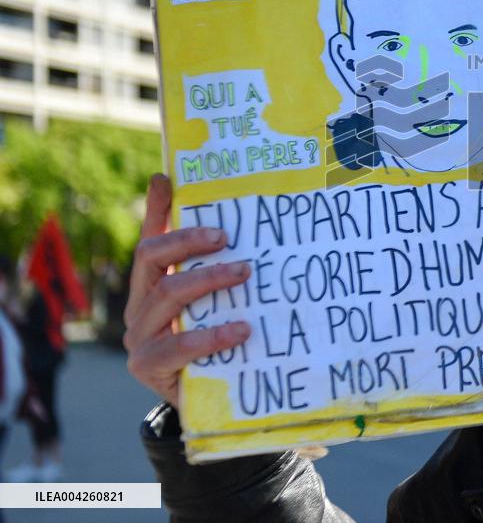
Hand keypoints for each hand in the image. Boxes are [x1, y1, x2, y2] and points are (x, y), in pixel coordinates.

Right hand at [124, 174, 250, 408]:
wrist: (207, 402)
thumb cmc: (215, 341)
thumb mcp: (220, 302)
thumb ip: (221, 268)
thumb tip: (237, 228)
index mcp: (152, 284)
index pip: (151, 237)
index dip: (155, 207)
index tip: (167, 178)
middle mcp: (139, 305)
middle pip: (151, 257)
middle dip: (188, 241)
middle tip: (226, 238)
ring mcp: (140, 336)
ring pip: (166, 296)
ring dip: (208, 280)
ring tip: (245, 274)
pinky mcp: (148, 368)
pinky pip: (176, 346)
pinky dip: (212, 336)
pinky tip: (242, 330)